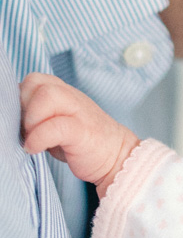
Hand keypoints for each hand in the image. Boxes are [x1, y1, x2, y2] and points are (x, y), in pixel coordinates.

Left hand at [20, 73, 139, 197]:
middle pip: (35, 81)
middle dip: (22, 106)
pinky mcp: (83, 131)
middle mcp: (70, 96)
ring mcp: (78, 111)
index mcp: (63, 93)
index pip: (32, 80)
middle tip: (27, 129)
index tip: (22, 123)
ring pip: (46, 95)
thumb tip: (11, 118)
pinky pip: (55, 126)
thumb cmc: (83, 143)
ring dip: (31, 118)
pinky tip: (35, 149)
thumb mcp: (57, 123)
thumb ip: (38, 115)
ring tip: (32, 137)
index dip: (19, 100)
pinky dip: (38, 138)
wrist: (117, 156)